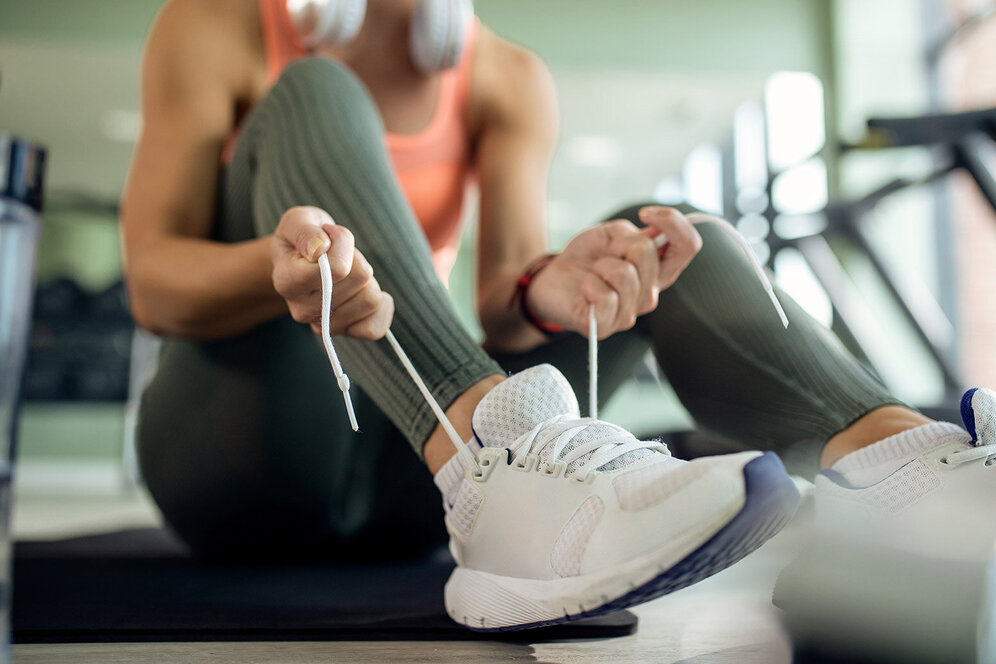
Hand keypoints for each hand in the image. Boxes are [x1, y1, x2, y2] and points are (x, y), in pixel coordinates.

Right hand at [271, 206, 393, 339]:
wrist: (300, 260)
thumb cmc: (303, 237)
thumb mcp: (299, 220)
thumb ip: (305, 231)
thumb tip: (320, 249)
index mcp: (287, 280)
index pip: (338, 268)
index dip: (344, 245)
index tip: (330, 236)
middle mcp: (301, 309)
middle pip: (360, 278)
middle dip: (356, 260)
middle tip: (339, 256)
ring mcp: (322, 325)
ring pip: (371, 300)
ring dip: (367, 280)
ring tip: (348, 273)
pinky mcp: (343, 332)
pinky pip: (375, 329)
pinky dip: (380, 306)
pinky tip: (367, 291)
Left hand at [528, 206, 701, 337]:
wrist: (552, 279)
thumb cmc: (586, 259)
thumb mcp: (610, 236)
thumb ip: (635, 235)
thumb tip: (654, 234)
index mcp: (657, 270)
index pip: (688, 246)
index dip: (673, 224)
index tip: (646, 214)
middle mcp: (649, 293)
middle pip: (648, 254)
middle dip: (619, 244)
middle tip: (604, 255)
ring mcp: (629, 313)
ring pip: (626, 276)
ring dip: (602, 265)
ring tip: (593, 273)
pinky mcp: (605, 325)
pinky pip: (606, 297)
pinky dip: (590, 285)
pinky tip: (585, 287)